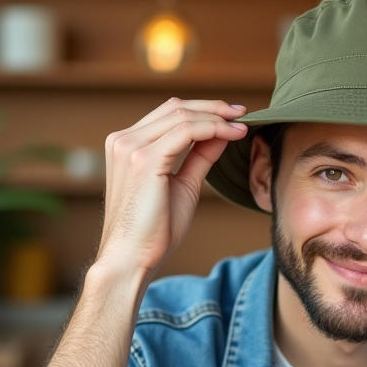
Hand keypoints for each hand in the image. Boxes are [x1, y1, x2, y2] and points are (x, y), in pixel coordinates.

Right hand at [96, 98, 247, 280]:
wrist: (131, 259)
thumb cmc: (153, 231)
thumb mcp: (183, 185)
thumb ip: (198, 157)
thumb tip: (222, 134)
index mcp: (127, 145)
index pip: (168, 114)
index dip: (204, 111)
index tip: (233, 117)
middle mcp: (124, 141)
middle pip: (175, 107)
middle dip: (213, 108)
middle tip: (242, 113)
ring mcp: (130, 147)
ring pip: (181, 115)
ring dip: (216, 117)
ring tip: (241, 125)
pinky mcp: (144, 159)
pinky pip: (186, 131)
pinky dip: (213, 128)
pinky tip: (233, 134)